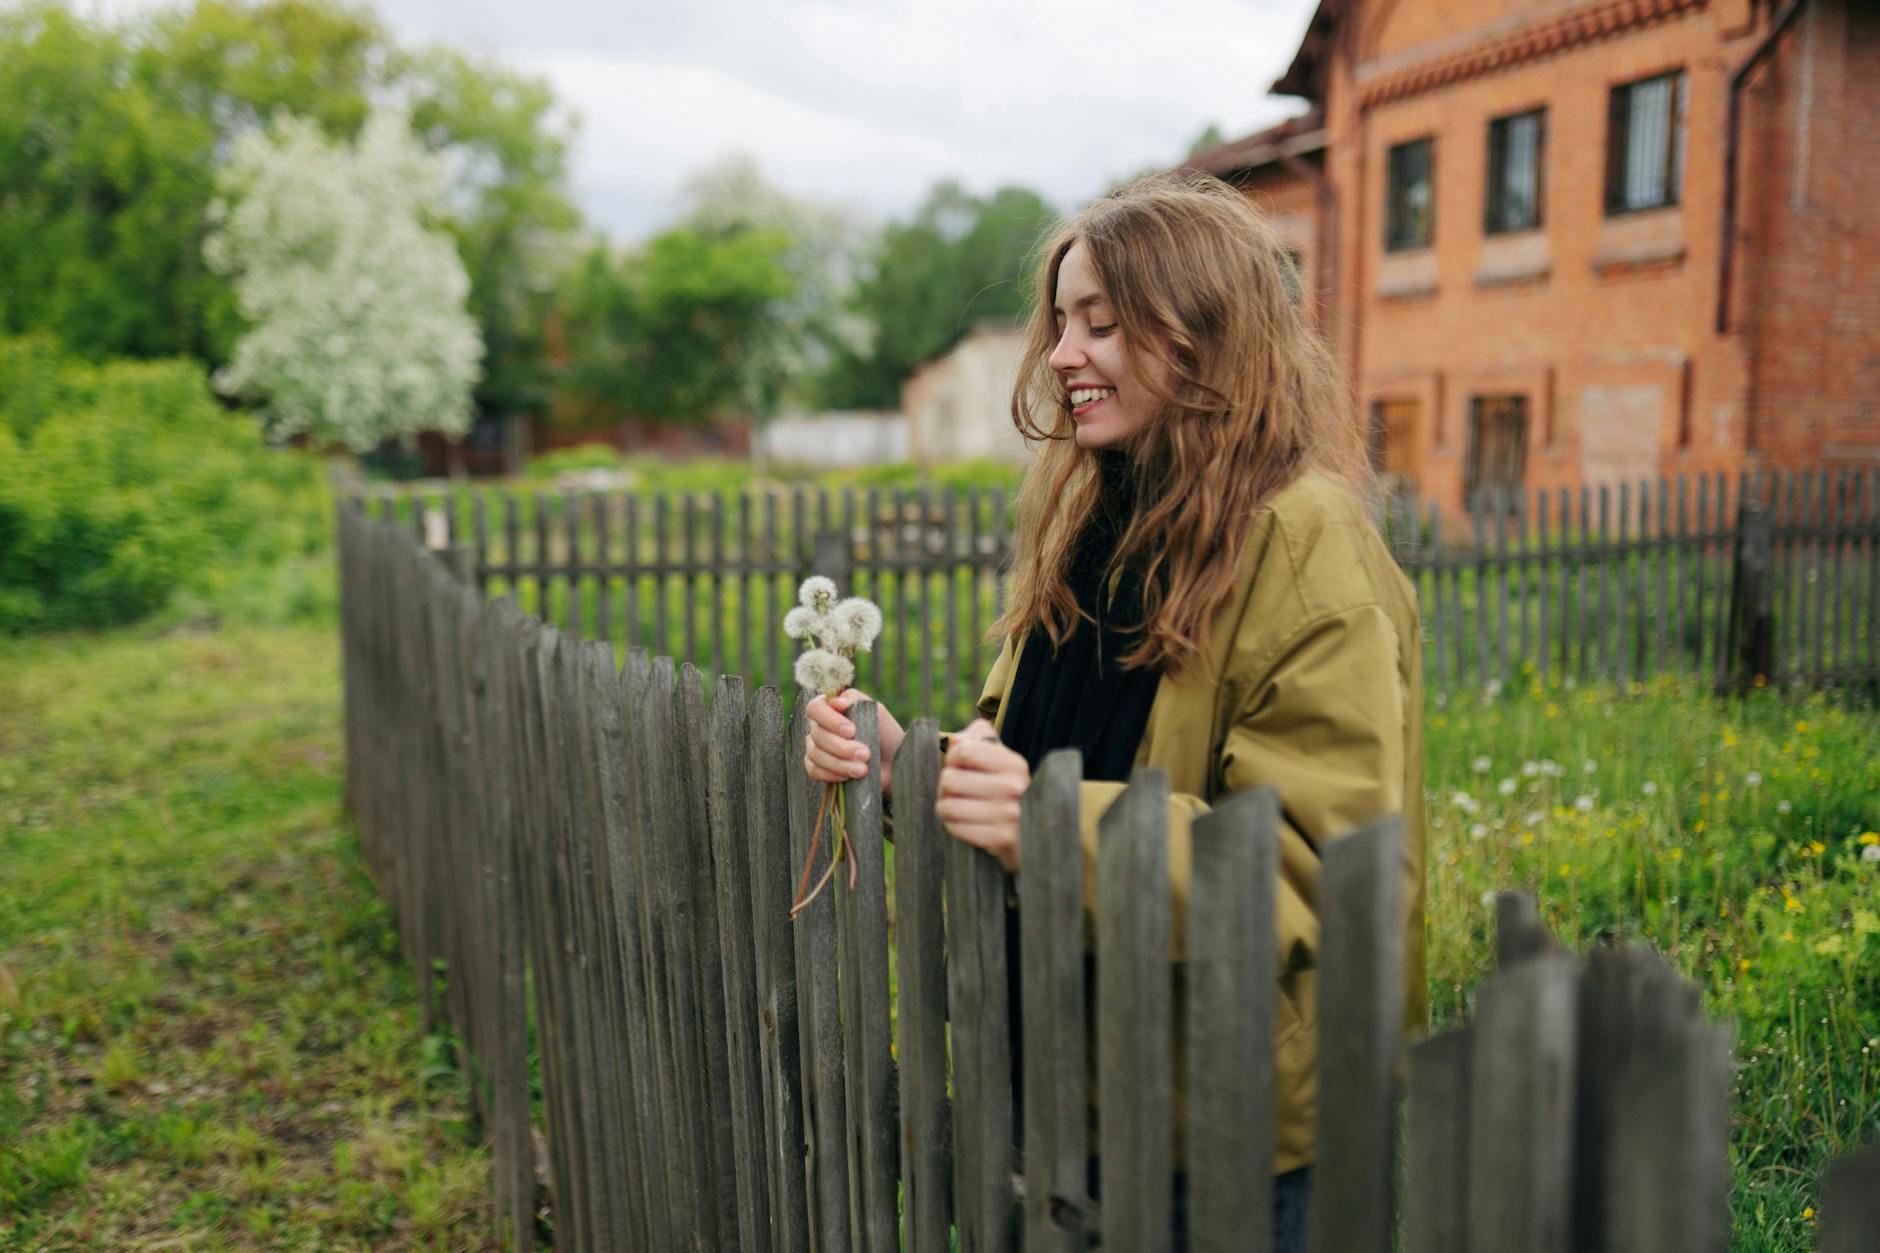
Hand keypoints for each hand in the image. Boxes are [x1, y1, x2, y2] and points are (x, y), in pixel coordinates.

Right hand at [803, 689, 905, 794]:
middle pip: (817, 734)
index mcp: (830, 708)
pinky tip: (850, 776)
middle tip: (865, 754)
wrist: (894, 762)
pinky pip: (814, 771)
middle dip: (842, 747)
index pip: (815, 708)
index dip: (830, 720)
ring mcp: (816, 747)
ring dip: (840, 763)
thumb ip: (855, 700)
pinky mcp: (818, 768)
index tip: (852, 731)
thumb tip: (835, 702)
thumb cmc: (885, 733)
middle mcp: (819, 726)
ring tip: (863, 769)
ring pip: (815, 754)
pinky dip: (832, 774)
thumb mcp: (876, 711)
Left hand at [937, 718, 1028, 873]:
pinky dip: (954, 825)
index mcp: (1014, 764)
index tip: (957, 765)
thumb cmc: (1008, 790)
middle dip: (945, 785)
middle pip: (950, 779)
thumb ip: (979, 738)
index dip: (952, 757)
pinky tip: (965, 823)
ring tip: (957, 806)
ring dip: (946, 807)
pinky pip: (955, 828)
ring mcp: (1008, 815)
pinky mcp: (1000, 839)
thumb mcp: (1002, 760)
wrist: (1037, 834)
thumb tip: (954, 741)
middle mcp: (1014, 787)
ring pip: (948, 806)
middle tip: (955, 790)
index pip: (964, 751)